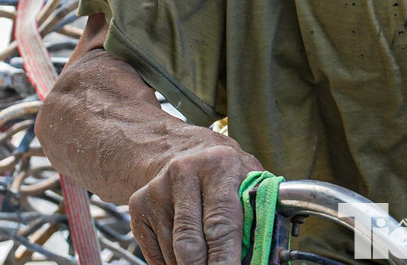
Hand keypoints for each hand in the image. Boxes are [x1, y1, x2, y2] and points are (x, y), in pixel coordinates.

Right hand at [129, 140, 263, 264]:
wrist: (185, 152)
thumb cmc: (227, 175)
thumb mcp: (250, 182)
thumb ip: (259, 215)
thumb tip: (267, 258)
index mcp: (219, 166)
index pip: (221, 224)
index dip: (225, 259)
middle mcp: (184, 173)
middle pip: (190, 244)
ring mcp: (157, 189)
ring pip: (173, 253)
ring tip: (206, 258)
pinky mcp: (138, 204)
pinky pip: (155, 254)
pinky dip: (172, 264)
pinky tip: (185, 254)